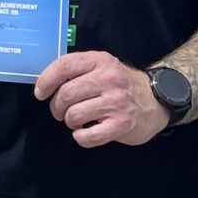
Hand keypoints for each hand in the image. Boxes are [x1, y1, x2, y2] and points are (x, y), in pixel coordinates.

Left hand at [34, 50, 169, 147]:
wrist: (157, 101)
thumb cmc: (122, 85)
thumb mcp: (103, 67)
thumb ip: (79, 69)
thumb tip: (45, 82)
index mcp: (100, 61)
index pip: (64, 66)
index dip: (46, 81)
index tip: (40, 93)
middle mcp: (109, 79)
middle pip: (66, 94)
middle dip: (57, 107)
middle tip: (62, 111)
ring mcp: (116, 102)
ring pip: (73, 115)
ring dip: (70, 122)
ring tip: (78, 120)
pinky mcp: (121, 125)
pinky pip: (87, 136)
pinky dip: (81, 137)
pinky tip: (86, 132)